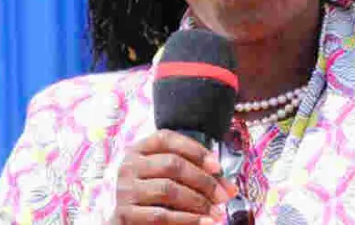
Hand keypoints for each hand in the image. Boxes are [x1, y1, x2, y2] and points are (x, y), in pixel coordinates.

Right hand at [115, 130, 237, 223]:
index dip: (195, 150)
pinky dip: (187, 220)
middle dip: (203, 180)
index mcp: (139, 149)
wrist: (127, 221)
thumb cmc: (153, 195)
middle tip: (223, 196)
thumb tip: (229, 188)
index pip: (167, 139)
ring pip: (168, 190)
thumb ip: (195, 175)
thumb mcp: (169, 177)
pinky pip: (161, 216)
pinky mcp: (125, 215)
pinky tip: (204, 223)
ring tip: (216, 212)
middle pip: (172, 164)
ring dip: (198, 201)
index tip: (217, 167)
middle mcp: (129, 166)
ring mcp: (125, 190)